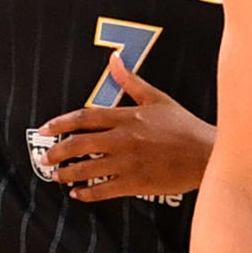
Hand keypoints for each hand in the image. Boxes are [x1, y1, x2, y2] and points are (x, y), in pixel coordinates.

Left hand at [33, 57, 213, 201]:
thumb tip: (114, 58)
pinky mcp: (135, 183)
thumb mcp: (157, 98)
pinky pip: (103, 189)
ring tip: (57, 176)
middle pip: (78, 144)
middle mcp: (122, 139)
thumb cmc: (184, 126)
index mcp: (126, 117)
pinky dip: (87, 193)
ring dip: (67, 173)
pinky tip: (78, 194)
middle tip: (44, 158)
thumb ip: (130, 80)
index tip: (44, 129)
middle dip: (56, 152)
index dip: (60, 124)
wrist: (207, 154)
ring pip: (87, 168)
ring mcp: (127, 162)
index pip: (84, 118)